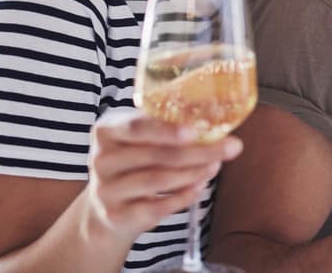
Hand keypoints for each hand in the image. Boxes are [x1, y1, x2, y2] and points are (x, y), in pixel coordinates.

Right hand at [83, 111, 242, 242]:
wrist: (107, 206)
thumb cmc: (135, 160)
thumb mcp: (143, 136)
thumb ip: (171, 125)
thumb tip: (219, 115)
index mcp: (108, 129)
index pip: (137, 127)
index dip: (167, 130)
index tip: (196, 131)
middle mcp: (101, 158)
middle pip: (155, 155)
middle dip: (198, 151)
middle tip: (230, 148)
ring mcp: (106, 189)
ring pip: (158, 180)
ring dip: (194, 172)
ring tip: (216, 165)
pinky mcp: (116, 215)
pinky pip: (157, 207)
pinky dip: (184, 196)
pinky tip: (200, 186)